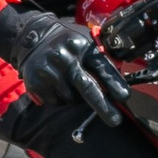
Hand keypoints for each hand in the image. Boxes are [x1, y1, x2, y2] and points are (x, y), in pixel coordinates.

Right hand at [0, 9, 128, 126]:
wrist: (33, 37)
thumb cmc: (67, 42)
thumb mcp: (86, 40)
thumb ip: (102, 58)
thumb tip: (119, 82)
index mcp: (82, 46)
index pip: (101, 67)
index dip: (114, 83)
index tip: (124, 97)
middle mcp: (65, 57)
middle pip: (87, 87)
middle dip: (103, 106)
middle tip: (115, 120)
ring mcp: (49, 71)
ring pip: (72, 98)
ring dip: (77, 98)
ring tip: (71, 83)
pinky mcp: (37, 82)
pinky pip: (56, 101)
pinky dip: (61, 98)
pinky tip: (57, 85)